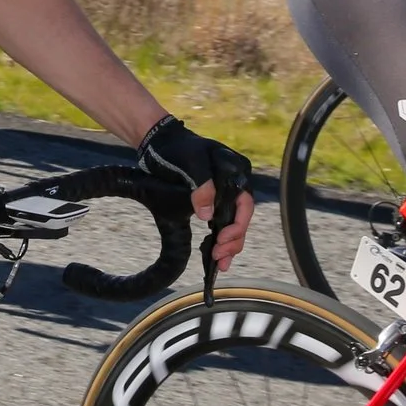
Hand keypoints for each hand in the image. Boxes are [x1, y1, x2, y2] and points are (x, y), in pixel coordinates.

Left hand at [134, 116, 255, 271]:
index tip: (221, 240)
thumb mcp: (190, 163)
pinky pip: (220, 221)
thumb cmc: (176, 148)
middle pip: (241, 218)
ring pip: (232, 223)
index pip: (245, 204)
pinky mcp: (210, 199)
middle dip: (233, 241)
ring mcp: (222, 192)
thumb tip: (208, 215)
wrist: (159, 142)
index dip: (237, 226)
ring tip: (220, 264)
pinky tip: (213, 253)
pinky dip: (219, 238)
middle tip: (219, 259)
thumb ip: (202, 186)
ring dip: (228, 245)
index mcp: (235, 172)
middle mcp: (233, 183)